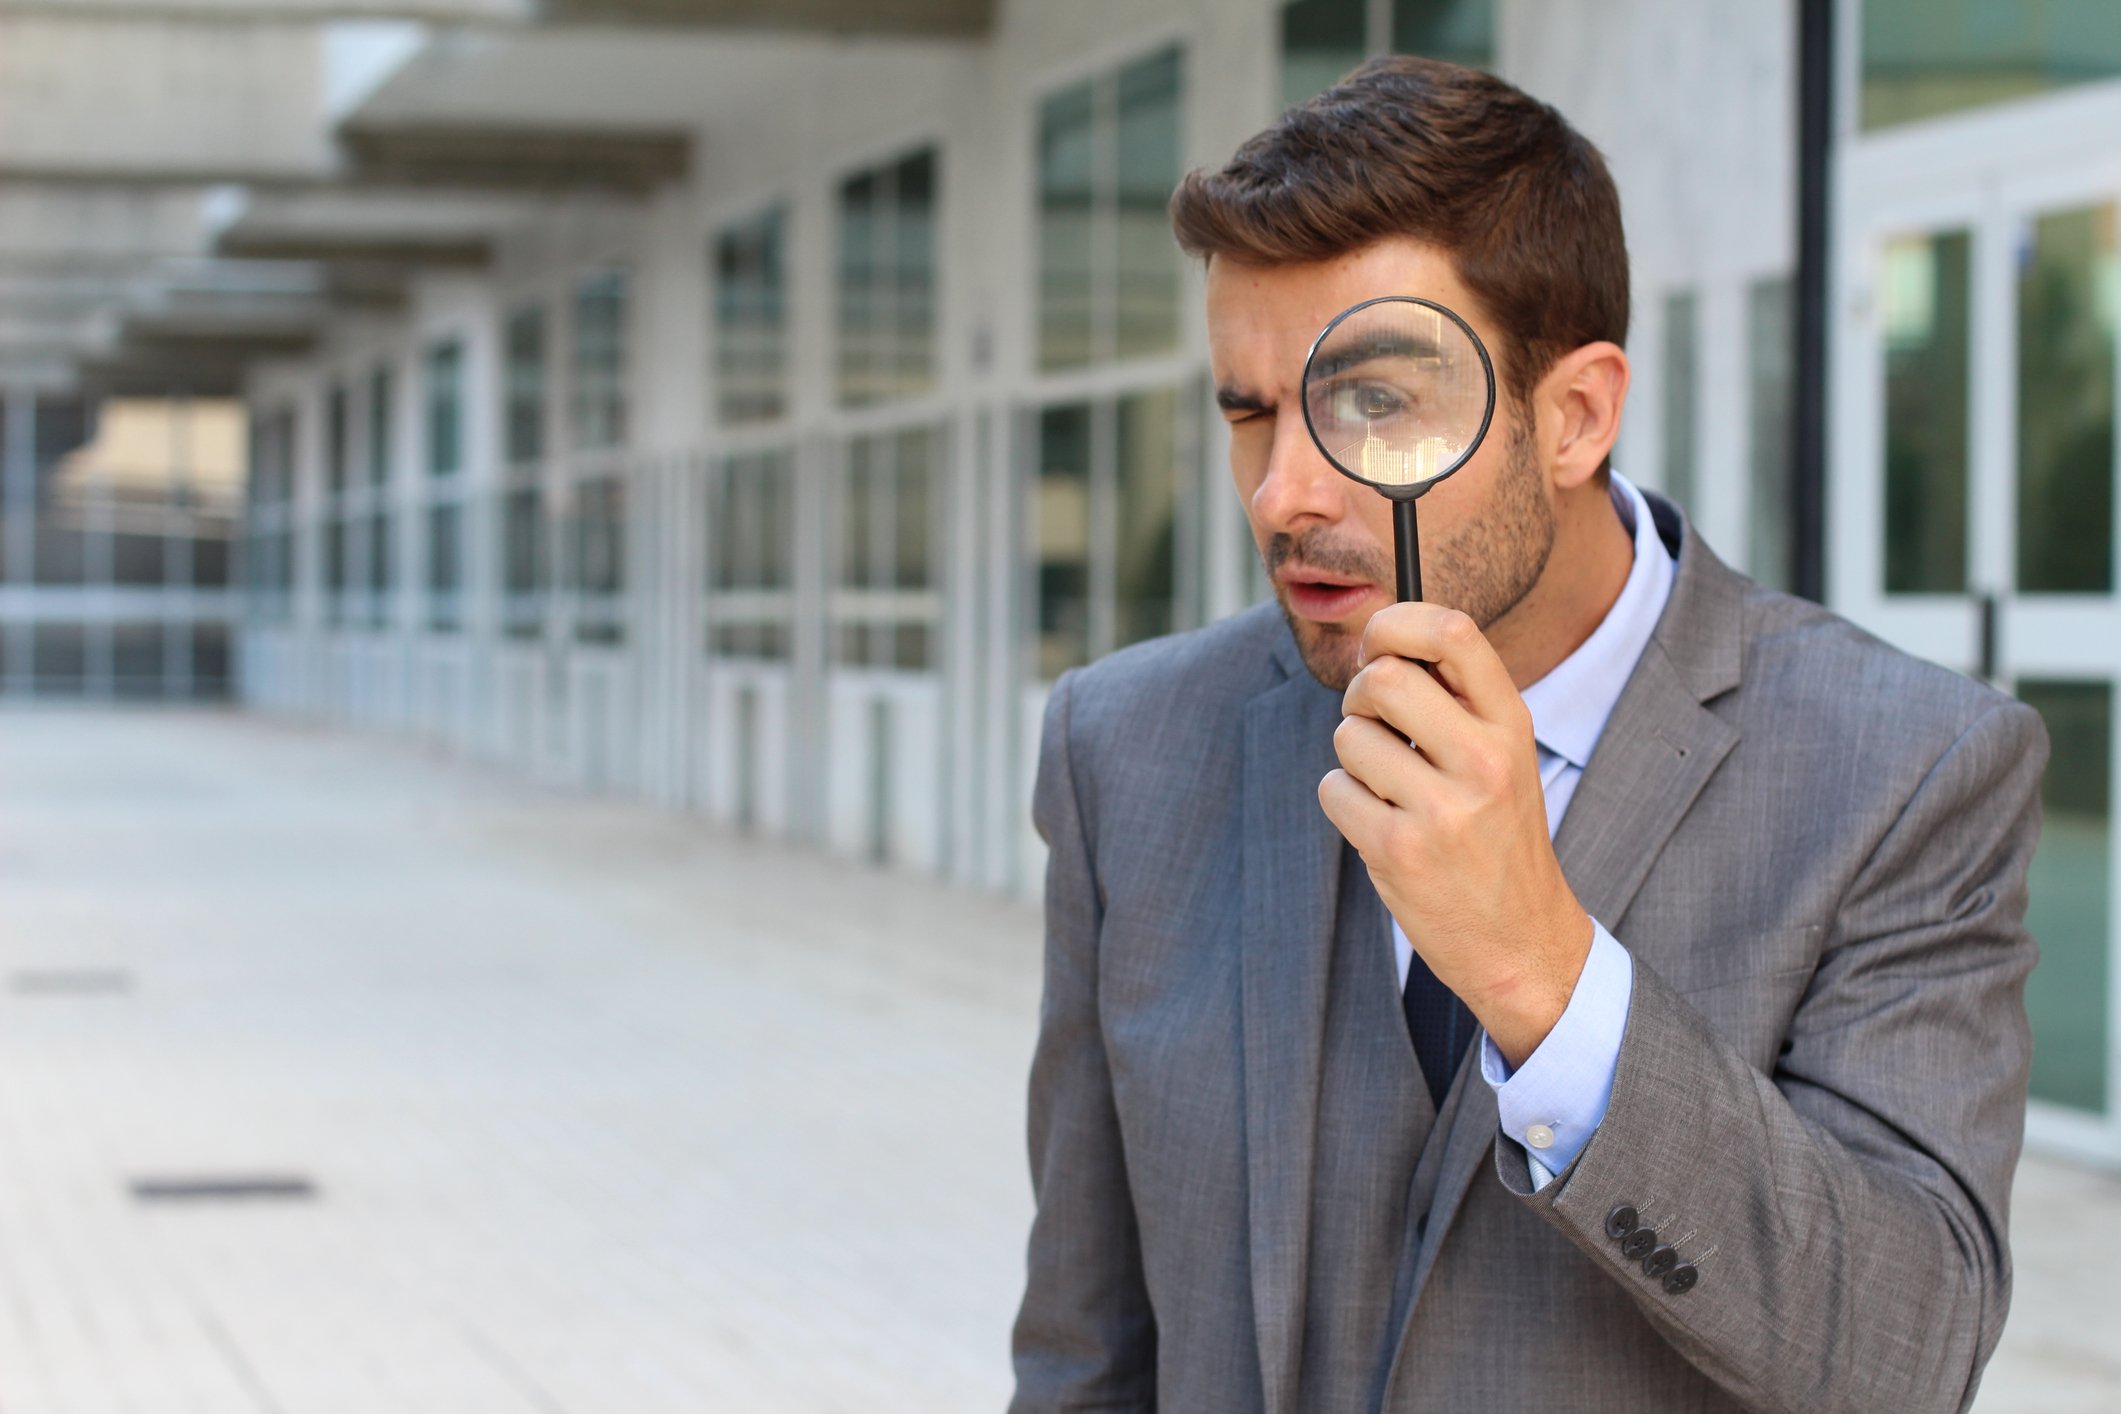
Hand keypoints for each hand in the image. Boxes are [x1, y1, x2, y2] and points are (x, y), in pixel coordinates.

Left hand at [1317, 602, 1593, 1067]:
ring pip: (1349, 736)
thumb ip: (1456, 701)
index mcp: (1511, 725)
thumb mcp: (1504, 758)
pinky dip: (1344, 803)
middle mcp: (1484, 760)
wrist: (1521, 939)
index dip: (1398, 621)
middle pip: (1382, 678)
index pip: (1453, 632)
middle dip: (1359, 695)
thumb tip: (1377, 645)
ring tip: (1389, 789)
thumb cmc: (1497, 837)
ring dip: (1353, 759)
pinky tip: (1381, 826)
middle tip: (1371, 722)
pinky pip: (1335, 790)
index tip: (1378, 641)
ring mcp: (1442, 808)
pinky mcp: (1400, 851)